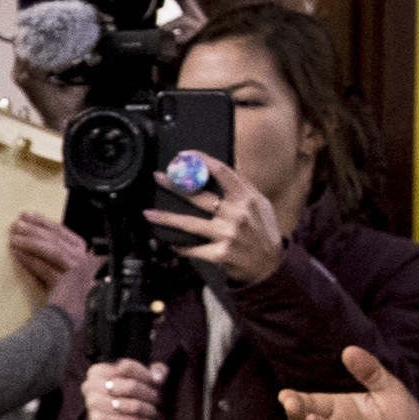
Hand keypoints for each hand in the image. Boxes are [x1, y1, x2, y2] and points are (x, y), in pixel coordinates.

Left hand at [13, 212, 96, 322]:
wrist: (68, 323)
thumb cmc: (65, 299)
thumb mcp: (61, 272)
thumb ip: (52, 256)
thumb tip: (29, 236)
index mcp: (86, 253)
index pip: (63, 232)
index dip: (43, 222)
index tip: (27, 215)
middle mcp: (85, 259)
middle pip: (56, 238)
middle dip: (34, 229)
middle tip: (15, 224)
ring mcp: (78, 270)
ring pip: (51, 250)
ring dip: (30, 241)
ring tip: (13, 237)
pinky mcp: (68, 281)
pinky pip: (44, 267)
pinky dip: (28, 259)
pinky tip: (16, 253)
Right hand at [81, 355, 168, 419]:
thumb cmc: (126, 396)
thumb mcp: (142, 379)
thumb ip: (155, 371)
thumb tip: (158, 377)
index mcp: (98, 370)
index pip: (127, 367)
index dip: (146, 375)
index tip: (156, 383)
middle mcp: (90, 385)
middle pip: (129, 386)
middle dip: (148, 394)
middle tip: (156, 400)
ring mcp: (91, 403)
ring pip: (125, 404)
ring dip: (144, 409)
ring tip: (152, 412)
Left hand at [144, 151, 286, 286]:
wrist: (270, 264)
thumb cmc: (263, 231)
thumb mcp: (260, 205)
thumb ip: (240, 190)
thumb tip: (218, 171)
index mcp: (246, 198)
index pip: (223, 173)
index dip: (203, 161)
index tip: (186, 155)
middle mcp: (236, 214)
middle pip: (199, 196)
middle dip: (175, 185)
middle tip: (158, 177)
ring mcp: (227, 234)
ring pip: (189, 224)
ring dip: (166, 218)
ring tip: (148, 213)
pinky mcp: (220, 254)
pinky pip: (192, 248)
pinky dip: (180, 246)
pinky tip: (169, 242)